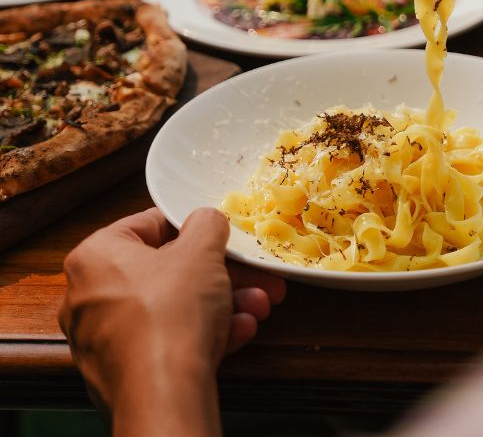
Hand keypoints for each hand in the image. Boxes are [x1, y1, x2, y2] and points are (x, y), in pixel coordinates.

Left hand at [58, 207, 284, 428]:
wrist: (164, 397)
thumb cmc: (171, 314)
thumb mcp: (202, 251)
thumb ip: (207, 223)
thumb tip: (207, 220)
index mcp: (95, 257)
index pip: (148, 226)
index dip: (192, 227)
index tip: (219, 235)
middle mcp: (90, 297)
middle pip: (168, 272)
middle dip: (220, 274)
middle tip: (252, 274)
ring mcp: (105, 340)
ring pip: (173, 309)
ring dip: (221, 304)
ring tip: (257, 304)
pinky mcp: (124, 374)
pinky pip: (169, 341)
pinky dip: (205, 333)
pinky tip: (240, 330)